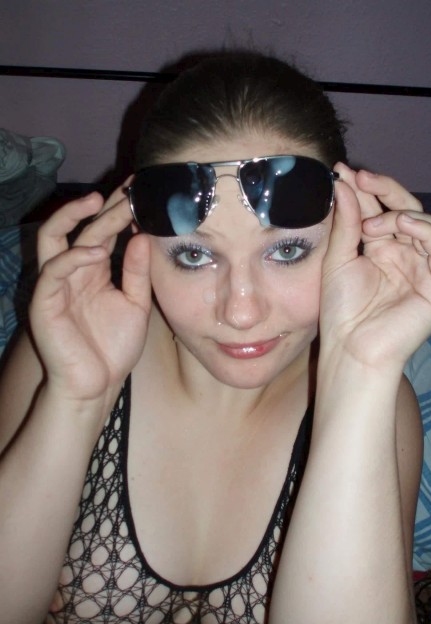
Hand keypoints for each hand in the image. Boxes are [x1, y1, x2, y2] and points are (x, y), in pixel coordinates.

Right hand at [29, 185, 151, 400]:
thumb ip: (138, 272)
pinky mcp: (44, 303)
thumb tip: (143, 236)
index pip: (101, 232)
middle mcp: (72, 272)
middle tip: (128, 188)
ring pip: (54, 237)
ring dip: (75, 217)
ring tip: (100, 202)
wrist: (98, 385)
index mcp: (92, 271)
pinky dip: (73, 257)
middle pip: (80, 227)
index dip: (119, 211)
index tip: (141, 192)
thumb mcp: (135, 303)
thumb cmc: (114, 347)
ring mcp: (55, 285)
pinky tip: (96, 250)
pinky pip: (53, 270)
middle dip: (103, 207)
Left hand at [319, 164, 430, 368]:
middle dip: (384, 190)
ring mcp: (422, 267)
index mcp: (380, 248)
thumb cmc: (342, 311)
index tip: (342, 171)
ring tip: (372, 224)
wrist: (352, 349)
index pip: (378, 210)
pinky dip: (426, 231)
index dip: (363, 190)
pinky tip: (404, 223)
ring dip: (400, 214)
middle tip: (361, 178)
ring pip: (426, 224)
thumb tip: (345, 184)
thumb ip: (345, 223)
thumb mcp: (338, 260)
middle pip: (404, 210)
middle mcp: (404, 254)